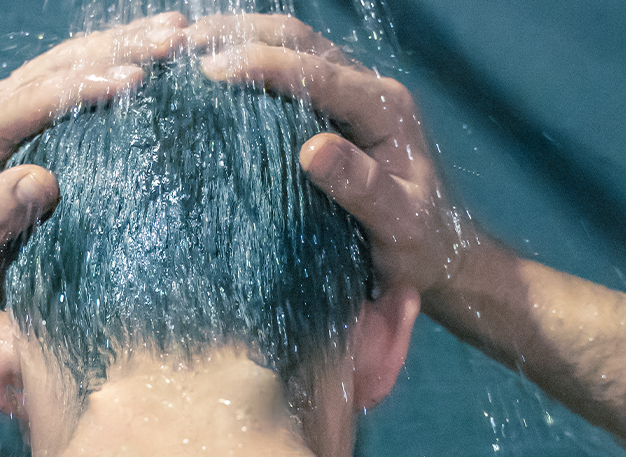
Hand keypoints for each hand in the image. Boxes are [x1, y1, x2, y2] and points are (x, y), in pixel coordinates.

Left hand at [0, 12, 188, 297]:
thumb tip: (43, 182)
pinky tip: (154, 50)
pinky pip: (75, 75)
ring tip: (178, 28)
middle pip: (60, 65)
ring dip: (124, 42)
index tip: (135, 78)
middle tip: (175, 37)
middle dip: (118, 48)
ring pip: (72, 60)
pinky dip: (116, 59)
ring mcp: (11, 102)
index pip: (36, 96)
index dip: (86, 85)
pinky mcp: (31, 111)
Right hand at [186, 14, 480, 295]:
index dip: (263, 65)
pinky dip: (250, 63)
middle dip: (241, 35)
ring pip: (293, 46)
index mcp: (386, 108)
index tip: (211, 71)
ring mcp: (353, 94)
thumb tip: (312, 150)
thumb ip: (362, 187)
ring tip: (186, 46)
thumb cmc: (419, 245)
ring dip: (241, 39)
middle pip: (300, 40)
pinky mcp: (335, 110)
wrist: (441, 252)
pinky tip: (212, 74)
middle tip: (184, 44)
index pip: (318, 73)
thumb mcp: (397, 224)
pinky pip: (290, 72)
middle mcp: (370, 90)